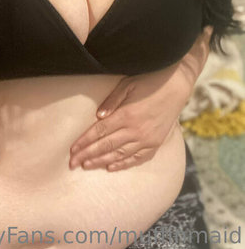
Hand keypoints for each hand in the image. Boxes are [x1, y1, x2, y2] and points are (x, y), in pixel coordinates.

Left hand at [68, 28, 212, 171]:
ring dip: (101, 161)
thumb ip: (112, 101)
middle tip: (72, 163)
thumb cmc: (149, 81)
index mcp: (126, 114)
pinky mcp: (156, 143)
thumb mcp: (128, 84)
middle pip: (106, 146)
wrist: (177, 86)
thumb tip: (98, 116)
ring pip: (120, 155)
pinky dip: (123, 164)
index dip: (84, 141)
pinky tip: (111, 167)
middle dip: (87, 155)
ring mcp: (147, 139)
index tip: (72, 149)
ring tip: (86, 166)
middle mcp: (136, 130)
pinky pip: (137, 158)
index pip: (99, 131)